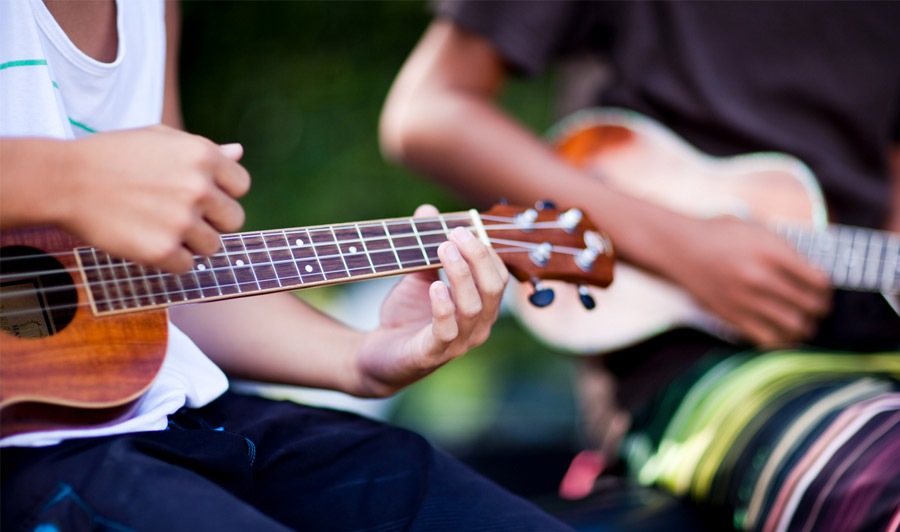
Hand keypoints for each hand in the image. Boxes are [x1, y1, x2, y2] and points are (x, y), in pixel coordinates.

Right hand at [56, 125, 249, 272]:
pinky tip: (147, 242)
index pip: (241, 185)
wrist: (64, 180)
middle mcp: (199, 188)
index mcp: (202, 156)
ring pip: (213, 247)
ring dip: (190, 243)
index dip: (221, 192)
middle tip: (180, 216)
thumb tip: (239, 152)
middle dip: (211, 221)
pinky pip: (187, 266)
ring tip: (160, 228)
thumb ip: (203, 149)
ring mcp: (182, 220)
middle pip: (234, 220)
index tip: (198, 195)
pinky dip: (169, 260)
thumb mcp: (158, 138)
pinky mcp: (163, 250)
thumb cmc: (111, 156)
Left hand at [355, 204, 508, 396]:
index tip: (464, 227)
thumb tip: (427, 209)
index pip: (498, 277)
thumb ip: (425, 247)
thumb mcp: (417, 276)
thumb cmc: (406, 317)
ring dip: (461, 274)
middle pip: (494, 289)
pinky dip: (443, 306)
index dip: (486, 251)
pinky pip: (447, 331)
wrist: (378, 355)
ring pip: (474, 308)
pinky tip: (435, 285)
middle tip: (456, 233)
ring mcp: (459, 344)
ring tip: (443, 249)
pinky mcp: (433, 354)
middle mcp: (478, 327)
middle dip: (478, 257)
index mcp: (482, 308)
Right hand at [667, 216, 831, 345]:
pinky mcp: (731, 316)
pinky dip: (782, 340)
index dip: (827, 288)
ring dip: (805, 327)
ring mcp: (746, 299)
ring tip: (803, 322)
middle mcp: (761, 277)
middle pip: (811, 305)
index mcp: (772, 252)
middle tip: (817, 308)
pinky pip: (768, 339)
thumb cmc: (721, 234)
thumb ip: (786, 249)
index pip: (819, 281)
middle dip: (820, 309)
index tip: (822, 289)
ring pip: (794, 326)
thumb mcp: (758, 230)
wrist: (680, 248)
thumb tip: (815, 272)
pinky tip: (782, 333)